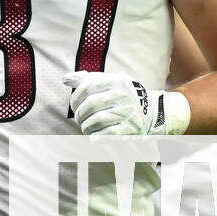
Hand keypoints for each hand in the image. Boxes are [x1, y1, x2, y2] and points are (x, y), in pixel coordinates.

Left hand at [63, 71, 190, 135]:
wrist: (151, 113)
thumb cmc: (123, 96)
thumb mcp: (108, 83)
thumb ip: (86, 80)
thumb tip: (65, 79)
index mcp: (116, 80)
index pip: (86, 87)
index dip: (75, 98)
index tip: (75, 106)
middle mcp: (122, 95)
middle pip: (89, 105)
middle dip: (80, 115)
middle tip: (80, 120)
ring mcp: (127, 112)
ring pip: (95, 120)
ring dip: (86, 127)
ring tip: (86, 128)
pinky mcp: (129, 129)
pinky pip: (105, 134)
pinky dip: (95, 137)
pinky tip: (93, 137)